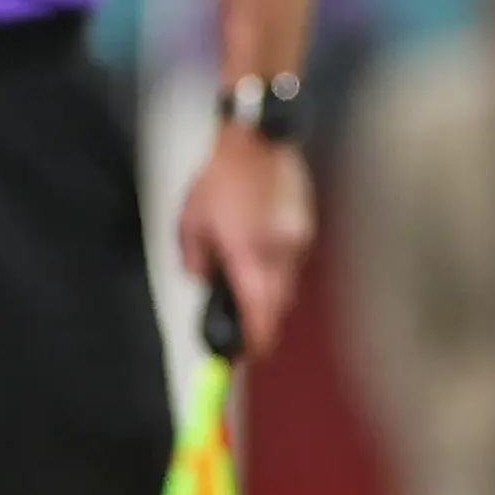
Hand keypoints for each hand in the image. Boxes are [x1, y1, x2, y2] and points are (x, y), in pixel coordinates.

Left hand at [174, 122, 312, 357]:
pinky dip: (277, 266)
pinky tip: (261, 247)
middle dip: (262, 320)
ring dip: (270, 292)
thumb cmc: (221, 177)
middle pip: (277, 307)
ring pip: (287, 285)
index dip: (254, 341)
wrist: (258, 139)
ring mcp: (297, 241)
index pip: (258, 313)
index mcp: (246, 253)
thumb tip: (201, 279)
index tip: (245, 355)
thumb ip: (193, 258)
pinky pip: (292, 261)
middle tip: (245, 327)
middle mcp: (277, 252)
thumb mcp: (189, 220)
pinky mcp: (305, 228)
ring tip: (248, 278)